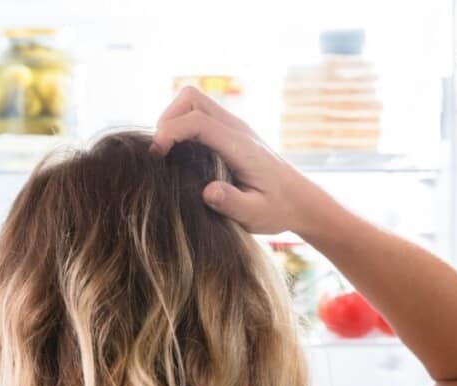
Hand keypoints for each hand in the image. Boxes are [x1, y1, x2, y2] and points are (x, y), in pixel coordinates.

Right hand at [151, 87, 325, 234]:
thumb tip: (208, 191)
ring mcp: (233, 127)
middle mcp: (236, 128)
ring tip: (165, 152)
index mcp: (241, 146)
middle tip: (159, 152)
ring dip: (172, 120)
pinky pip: (198, 114)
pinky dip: (181, 125)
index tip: (156, 156)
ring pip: (193, 101)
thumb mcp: (256, 215)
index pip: (198, 121)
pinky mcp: (229, 131)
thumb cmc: (278, 209)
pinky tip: (179, 154)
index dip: (170, 132)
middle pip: (191, 98)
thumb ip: (233, 203)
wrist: (300, 200)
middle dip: (167, 119)